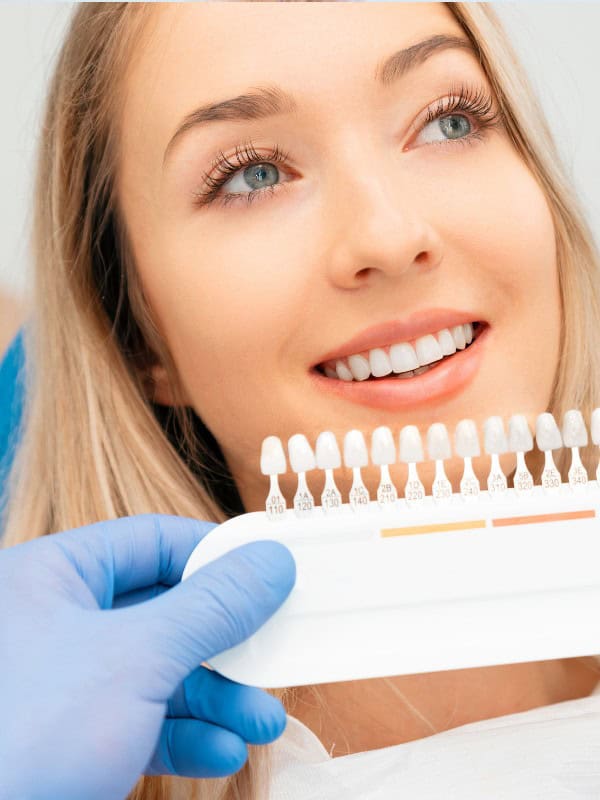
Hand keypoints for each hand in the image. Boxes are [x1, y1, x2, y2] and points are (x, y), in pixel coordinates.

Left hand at [0, 514, 294, 799]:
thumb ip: (212, 606)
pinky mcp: (73, 740)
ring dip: (218, 699)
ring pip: (161, 673)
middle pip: (167, 611)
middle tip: (278, 655)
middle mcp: (59, 622)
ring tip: (263, 723)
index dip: (217, 554)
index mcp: (54, 576)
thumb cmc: (24, 737)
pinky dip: (187, 737)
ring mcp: (66, 684)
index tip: (273, 572)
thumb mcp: (135, 659)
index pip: (153, 541)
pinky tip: (223, 754)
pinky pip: (143, 723)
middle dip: (227, 643)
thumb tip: (274, 561)